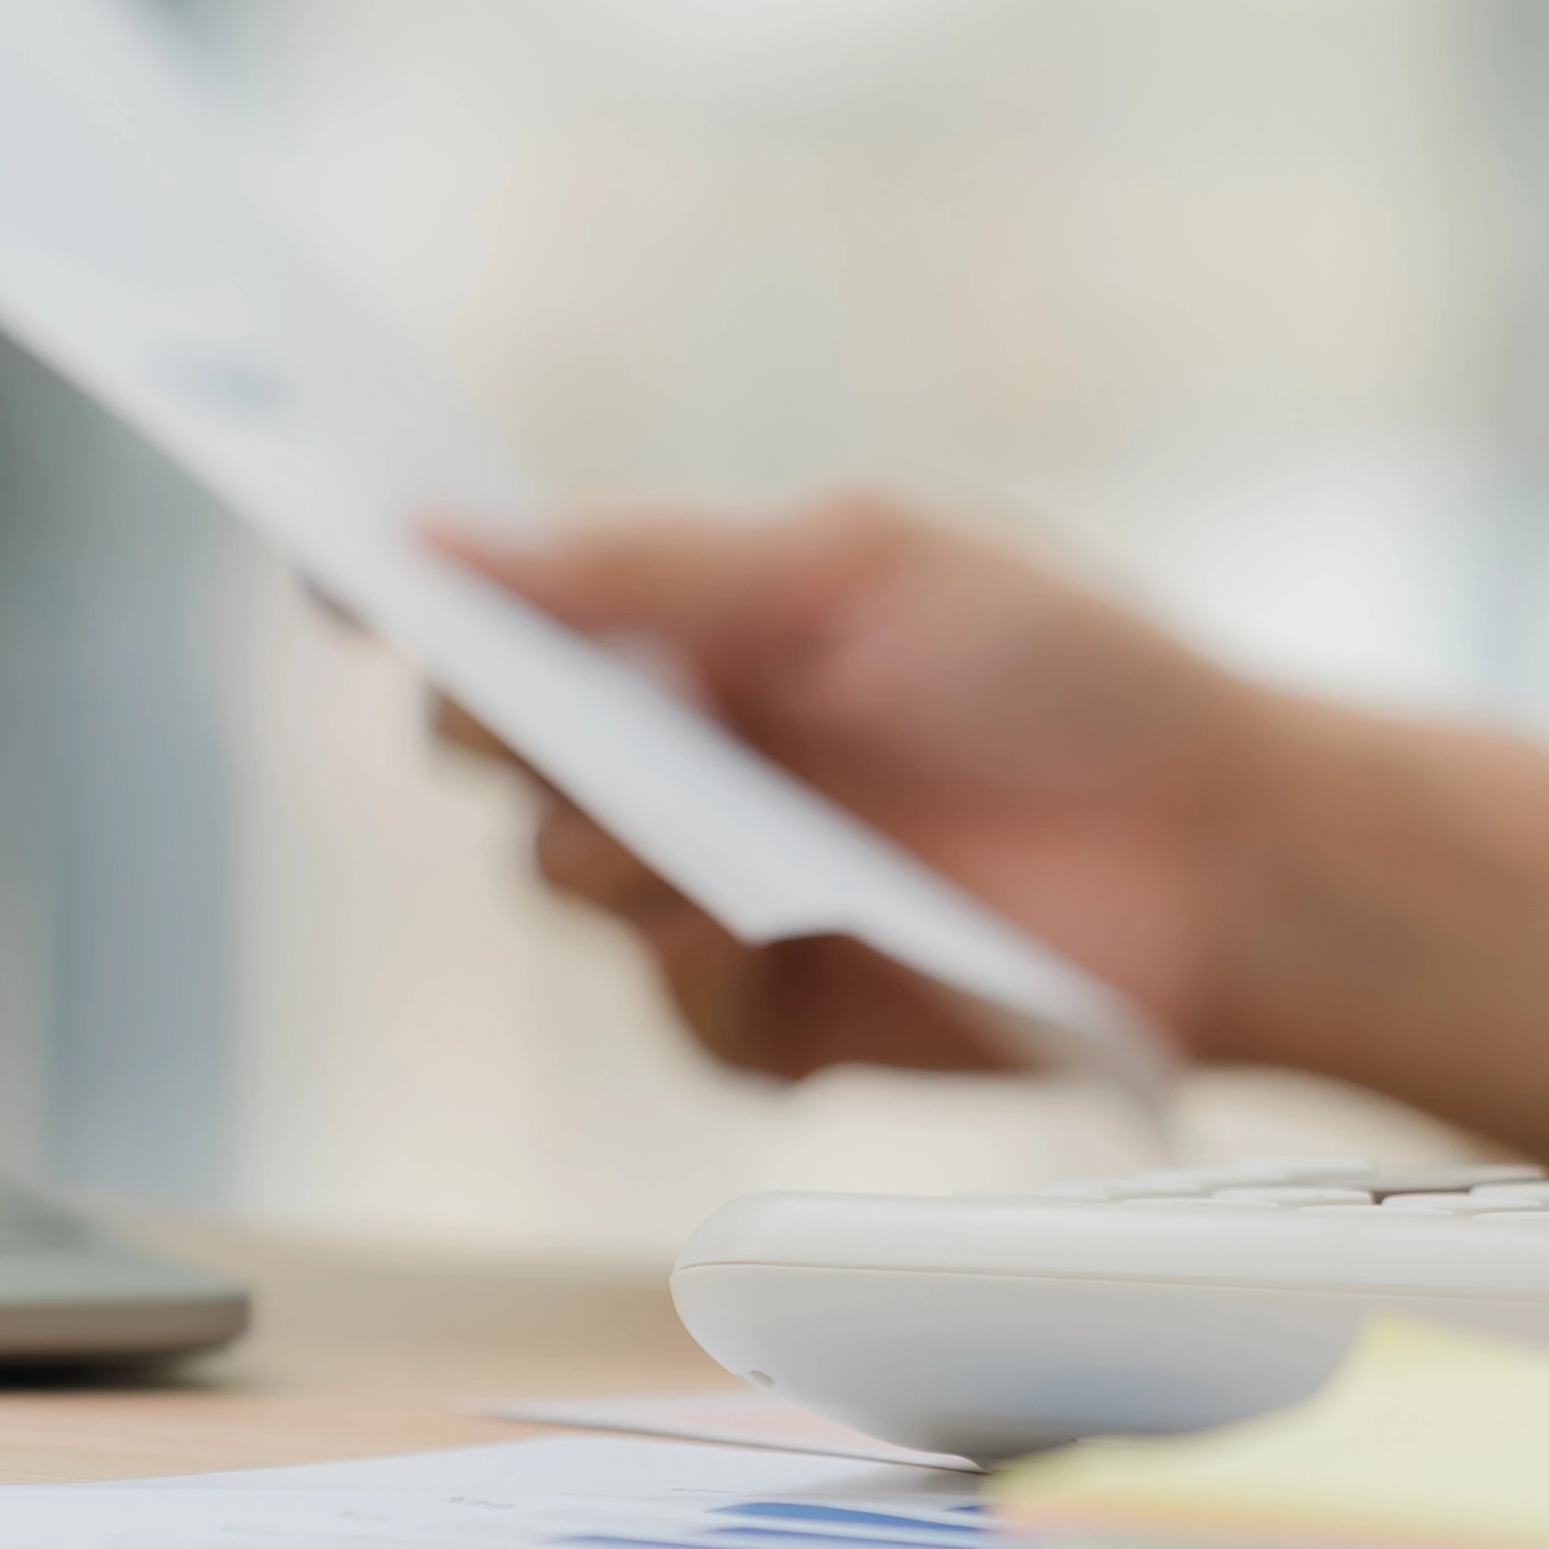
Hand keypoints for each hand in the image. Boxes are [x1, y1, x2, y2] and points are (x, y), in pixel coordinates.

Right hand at [436, 500, 1265, 1082]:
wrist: (1219, 846)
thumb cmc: (1065, 675)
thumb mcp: (854, 567)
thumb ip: (647, 565)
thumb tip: (438, 534)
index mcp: (699, 627)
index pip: (507, 607)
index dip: (402, 589)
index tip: (328, 568)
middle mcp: (693, 753)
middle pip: (498, 749)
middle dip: (502, 729)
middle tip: (537, 718)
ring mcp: (727, 886)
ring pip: (566, 877)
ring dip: (616, 852)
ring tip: (722, 837)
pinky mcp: (784, 1013)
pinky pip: (682, 1015)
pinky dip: (716, 978)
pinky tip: (795, 937)